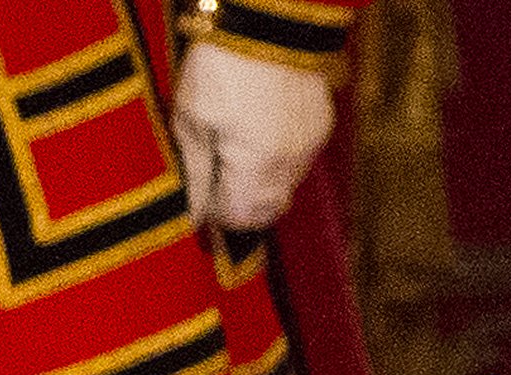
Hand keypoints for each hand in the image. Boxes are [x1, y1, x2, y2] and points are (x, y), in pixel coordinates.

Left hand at [172, 43, 334, 228]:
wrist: (269, 15)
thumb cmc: (222, 63)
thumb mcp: (192, 117)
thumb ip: (193, 174)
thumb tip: (189, 217)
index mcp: (257, 169)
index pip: (239, 218)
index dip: (216, 211)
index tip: (201, 194)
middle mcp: (290, 166)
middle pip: (266, 209)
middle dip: (241, 202)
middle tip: (216, 176)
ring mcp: (309, 145)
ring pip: (284, 185)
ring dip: (260, 179)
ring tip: (236, 144)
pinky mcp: (320, 123)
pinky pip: (298, 157)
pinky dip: (279, 155)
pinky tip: (261, 126)